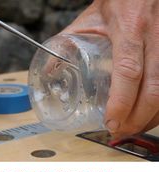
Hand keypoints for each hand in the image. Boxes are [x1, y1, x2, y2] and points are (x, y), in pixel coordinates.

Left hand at [62, 0, 158, 135]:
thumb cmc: (119, 0)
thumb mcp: (91, 19)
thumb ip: (69, 43)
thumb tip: (50, 72)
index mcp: (130, 28)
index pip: (128, 71)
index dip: (121, 102)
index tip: (111, 121)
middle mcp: (155, 37)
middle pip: (153, 88)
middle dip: (137, 118)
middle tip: (119, 131)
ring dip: (150, 117)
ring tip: (131, 128)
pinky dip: (158, 108)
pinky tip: (147, 116)